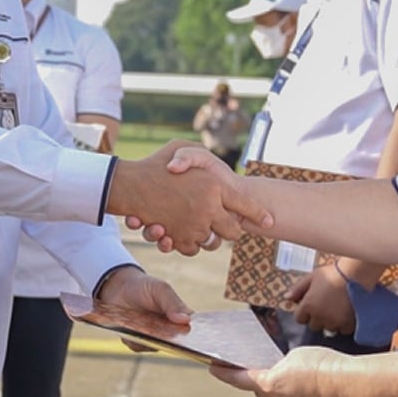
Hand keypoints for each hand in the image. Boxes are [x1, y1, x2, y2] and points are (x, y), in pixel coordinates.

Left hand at [97, 267, 191, 352]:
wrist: (118, 288)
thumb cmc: (144, 287)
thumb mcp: (160, 289)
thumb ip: (173, 303)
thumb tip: (186, 320)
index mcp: (181, 317)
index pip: (195, 330)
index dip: (198, 335)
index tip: (198, 337)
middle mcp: (169, 332)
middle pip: (178, 343)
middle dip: (177, 342)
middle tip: (171, 334)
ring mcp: (153, 339)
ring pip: (157, 346)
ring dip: (153, 340)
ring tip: (146, 328)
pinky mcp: (137, 343)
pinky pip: (139, 346)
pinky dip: (135, 339)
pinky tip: (131, 329)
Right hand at [111, 140, 269, 255]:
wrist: (127, 185)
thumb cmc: (153, 164)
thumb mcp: (179, 147)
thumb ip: (198, 156)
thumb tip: (209, 168)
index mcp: (215, 186)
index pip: (246, 204)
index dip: (260, 214)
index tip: (270, 220)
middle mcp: (209, 209)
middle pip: (232, 231)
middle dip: (231, 230)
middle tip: (226, 225)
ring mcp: (194, 227)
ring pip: (212, 243)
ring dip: (208, 238)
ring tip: (200, 227)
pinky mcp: (178, 239)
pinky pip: (192, 249)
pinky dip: (189, 244)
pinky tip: (182, 232)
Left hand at [209, 345, 354, 396]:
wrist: (348, 384)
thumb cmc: (322, 364)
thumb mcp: (294, 355)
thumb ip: (280, 365)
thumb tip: (282, 374)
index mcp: (268, 385)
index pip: (239, 379)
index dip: (224, 373)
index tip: (213, 368)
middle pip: (260, 389)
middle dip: (260, 378)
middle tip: (261, 364)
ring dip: (279, 387)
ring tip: (292, 373)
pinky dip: (295, 395)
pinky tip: (306, 385)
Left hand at [285, 266, 355, 334]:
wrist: (355, 276)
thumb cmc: (332, 274)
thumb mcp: (312, 277)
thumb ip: (298, 288)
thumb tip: (287, 298)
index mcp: (308, 305)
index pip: (299, 319)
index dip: (305, 313)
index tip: (312, 306)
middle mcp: (319, 317)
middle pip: (314, 325)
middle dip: (318, 318)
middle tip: (326, 307)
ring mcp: (333, 322)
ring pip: (329, 328)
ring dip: (331, 322)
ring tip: (337, 310)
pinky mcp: (347, 325)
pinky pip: (343, 330)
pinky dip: (344, 324)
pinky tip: (347, 314)